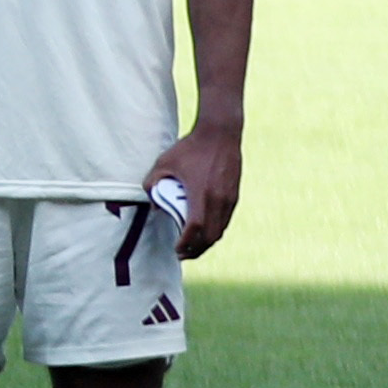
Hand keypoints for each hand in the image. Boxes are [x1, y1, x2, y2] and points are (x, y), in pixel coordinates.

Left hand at [145, 126, 241, 259]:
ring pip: (220, 230)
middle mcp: (219, 200)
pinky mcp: (234, 195)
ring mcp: (229, 199)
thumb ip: (152, 184)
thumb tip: (153, 204)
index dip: (186, 243)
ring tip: (192, 246)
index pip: (195, 228)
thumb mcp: (163, 163)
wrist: (220, 133)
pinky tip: (204, 231)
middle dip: (196, 249)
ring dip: (206, 242)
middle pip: (210, 236)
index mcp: (201, 194)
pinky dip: (215, 230)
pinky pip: (225, 220)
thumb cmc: (190, 148)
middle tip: (182, 254)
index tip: (176, 250)